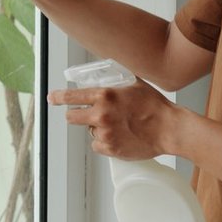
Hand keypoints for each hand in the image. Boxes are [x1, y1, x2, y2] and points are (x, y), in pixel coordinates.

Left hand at [46, 80, 182, 159]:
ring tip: (117, 126)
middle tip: (88, 115)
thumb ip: (119, 81)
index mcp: (104, 96)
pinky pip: (98, 146)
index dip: (58, 97)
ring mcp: (104, 134)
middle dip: (76, 115)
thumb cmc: (156, 107)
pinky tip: (120, 137)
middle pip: (71, 117)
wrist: (170, 129)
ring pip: (89, 132)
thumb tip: (112, 72)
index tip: (51, 98)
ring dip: (97, 129)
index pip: (71, 96)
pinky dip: (105, 143)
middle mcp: (100, 115)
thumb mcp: (135, 84)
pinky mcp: (110, 149)